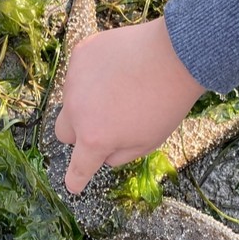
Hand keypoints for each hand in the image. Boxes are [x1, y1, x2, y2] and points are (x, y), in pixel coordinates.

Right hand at [54, 16, 205, 193]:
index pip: (78, 167)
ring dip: (87, 101)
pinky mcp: (80, 55)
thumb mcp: (148, 143)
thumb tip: (103, 153)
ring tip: (120, 88)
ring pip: (73, 99)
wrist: (175, 54)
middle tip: (103, 123)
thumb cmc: (166, 104)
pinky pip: (80, 72)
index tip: (73, 184)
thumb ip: (119, 155)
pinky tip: (117, 67)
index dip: (76, 178)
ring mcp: (74, 81)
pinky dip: (92, 75)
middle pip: (63, 132)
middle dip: (78, 133)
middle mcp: (77, 111)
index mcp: (95, 138)